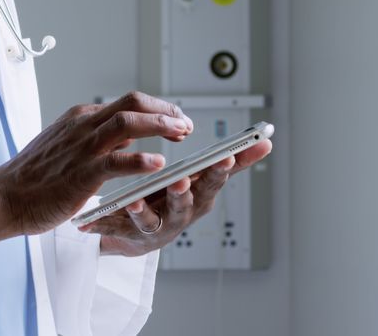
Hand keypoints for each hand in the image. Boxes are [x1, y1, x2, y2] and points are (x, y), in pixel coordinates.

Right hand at [0, 92, 193, 244]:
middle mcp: (83, 125)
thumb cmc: (33, 179)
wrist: (3, 198)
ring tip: (181, 134)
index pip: (127, 103)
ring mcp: (82, 147)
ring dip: (160, 125)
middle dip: (165, 110)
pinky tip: (158, 164)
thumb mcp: (66, 147)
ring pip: (128, 123)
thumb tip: (128, 136)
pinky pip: (116, 161)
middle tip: (185, 125)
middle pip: (132, 103)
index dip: (157, 109)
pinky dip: (141, 160)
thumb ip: (97, 139)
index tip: (175, 120)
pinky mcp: (81, 173)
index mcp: (80, 118)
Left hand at [79, 139, 272, 257]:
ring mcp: (158, 226)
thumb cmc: (171, 199)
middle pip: (190, 202)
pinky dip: (117, 220)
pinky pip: (124, 226)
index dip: (224, 169)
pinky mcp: (133, 234)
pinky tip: (112, 209)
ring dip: (152, 207)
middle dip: (190, 189)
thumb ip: (231, 162)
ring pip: (159, 218)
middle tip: (185, 178)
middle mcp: (182, 213)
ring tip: (143, 197)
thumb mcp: (202, 179)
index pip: (215, 179)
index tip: (230, 155)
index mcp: (199, 194)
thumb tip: (265, 142)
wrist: (135, 232)